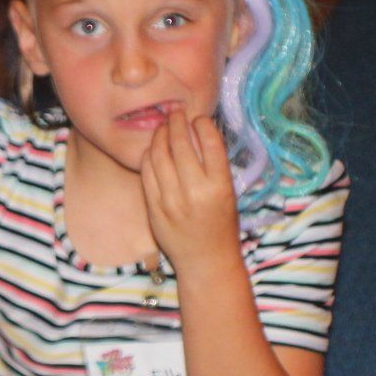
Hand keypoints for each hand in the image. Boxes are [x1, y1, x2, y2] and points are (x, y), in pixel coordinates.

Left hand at [139, 110, 239, 275]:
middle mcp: (195, 191)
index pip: (210, 141)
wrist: (205, 261)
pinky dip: (149, 155)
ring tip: (163, 127)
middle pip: (180, 143)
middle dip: (176, 122)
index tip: (198, 118)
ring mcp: (171, 200)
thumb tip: (198, 130)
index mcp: (220, 186)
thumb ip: (214, 165)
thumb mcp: (228, 193)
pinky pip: (146, 172)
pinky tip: (153, 149)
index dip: (201, 123)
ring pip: (159, 154)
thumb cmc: (221, 225)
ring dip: (160, 134)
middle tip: (175, 114)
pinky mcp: (153, 208)